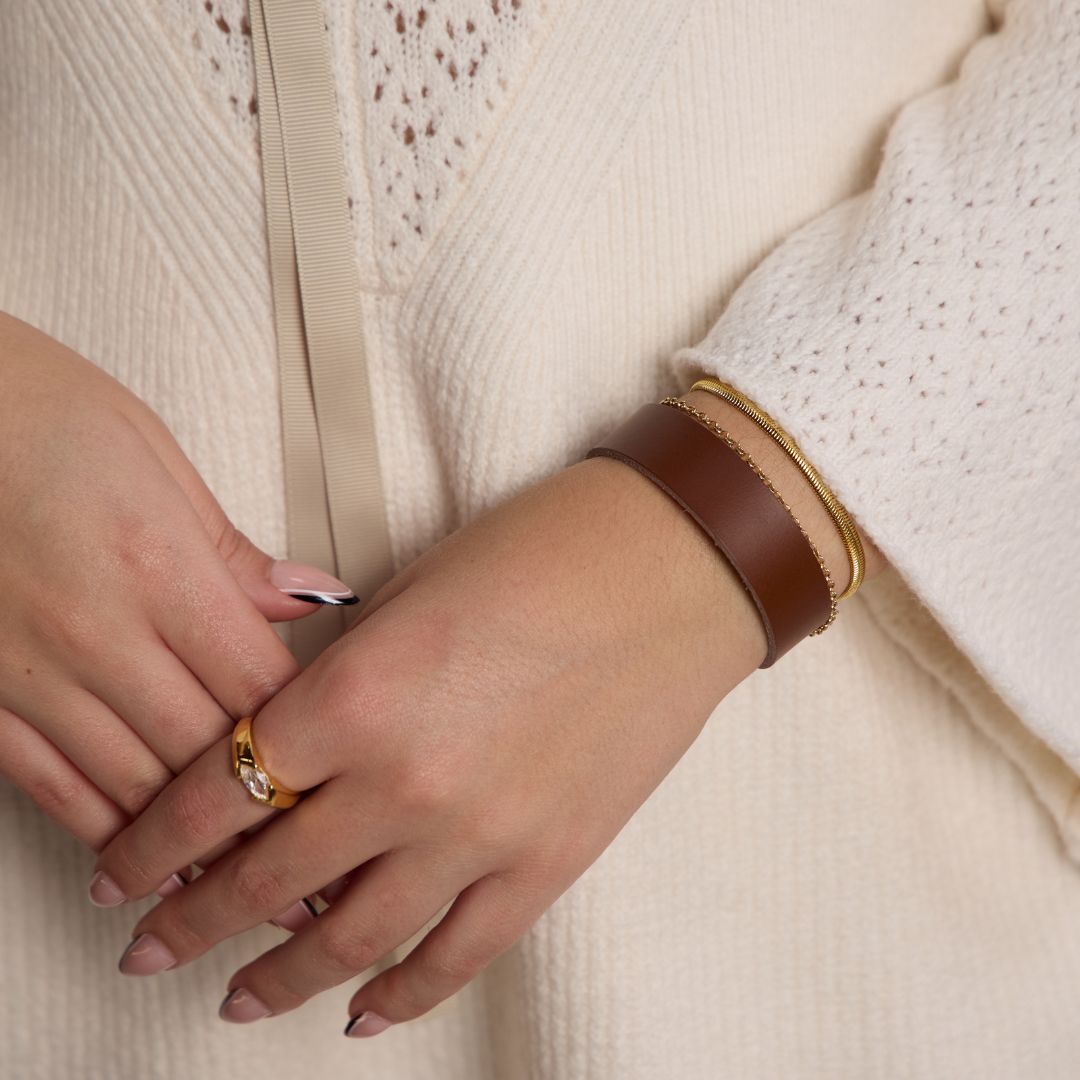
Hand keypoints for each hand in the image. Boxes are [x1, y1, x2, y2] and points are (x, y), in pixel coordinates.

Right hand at [0, 312, 347, 889]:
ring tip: (243, 889)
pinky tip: (134, 859)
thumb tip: (308, 602)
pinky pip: (45, 782)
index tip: (346, 786)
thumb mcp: (156, 458)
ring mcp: (26, 671)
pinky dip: (96, 827)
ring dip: (190, 845)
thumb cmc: (39, 413)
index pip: (260, 688)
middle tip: (315, 871)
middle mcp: (95, 634)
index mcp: (158, 569)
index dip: (310, 749)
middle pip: (205, 754)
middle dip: (264, 819)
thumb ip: (231, 552)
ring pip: (129, 787)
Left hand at [90, 451, 775, 1029]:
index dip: (154, 844)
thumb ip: (341, 680)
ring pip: (350, 942)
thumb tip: (297, 743)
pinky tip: (363, 1012)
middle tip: (152, 947)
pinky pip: (457, 956)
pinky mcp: (548, 864)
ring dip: (278, 979)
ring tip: (236, 1001)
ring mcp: (480, 836)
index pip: (218, 794)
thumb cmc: (543, 554)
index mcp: (357, 696)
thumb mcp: (408, 596)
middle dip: (192, 923)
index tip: (123, 872)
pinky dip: (401, 995)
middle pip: (266, 881)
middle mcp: (405, 782)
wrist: (671, 571)